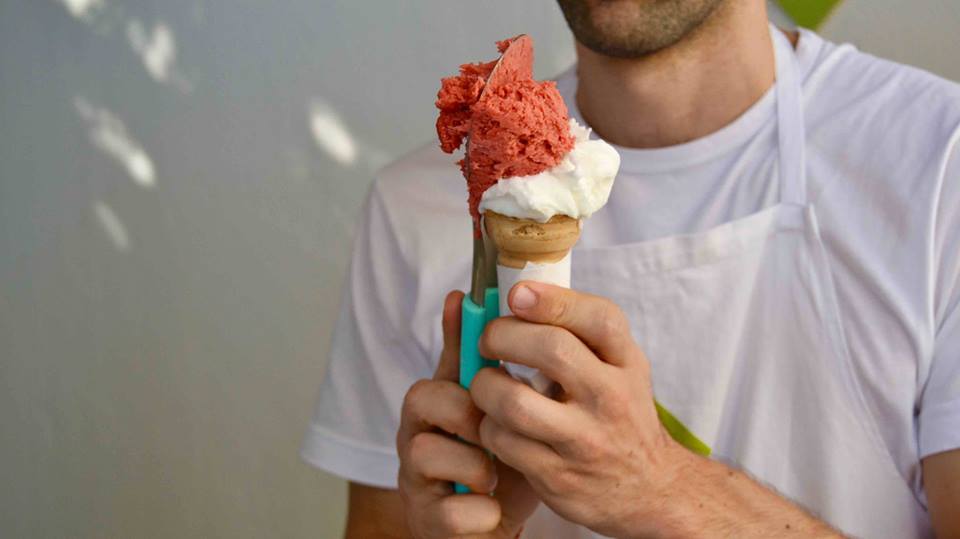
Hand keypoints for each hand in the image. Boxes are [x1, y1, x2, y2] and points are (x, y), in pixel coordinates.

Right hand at [396, 291, 539, 538]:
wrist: (490, 526)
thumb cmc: (494, 460)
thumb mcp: (495, 408)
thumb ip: (484, 361)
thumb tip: (464, 296)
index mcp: (437, 404)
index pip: (439, 366)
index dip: (461, 353)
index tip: (486, 352)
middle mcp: (416, 435)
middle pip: (420, 397)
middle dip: (465, 409)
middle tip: (496, 426)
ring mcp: (417, 479)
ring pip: (425, 453)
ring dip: (473, 464)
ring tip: (495, 476)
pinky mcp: (426, 522)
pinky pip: (448, 512)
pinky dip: (478, 512)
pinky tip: (493, 509)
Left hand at [472, 282, 685, 537]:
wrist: (650, 488)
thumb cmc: (620, 413)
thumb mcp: (620, 367)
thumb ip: (580, 331)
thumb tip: (520, 293)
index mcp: (627, 363)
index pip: (600, 318)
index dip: (553, 300)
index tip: (517, 294)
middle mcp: (611, 398)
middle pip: (552, 350)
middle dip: (503, 336)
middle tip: (488, 340)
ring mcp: (585, 441)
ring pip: (515, 403)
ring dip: (486, 386)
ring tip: (486, 383)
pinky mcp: (558, 477)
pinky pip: (503, 442)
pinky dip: (488, 426)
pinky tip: (494, 421)